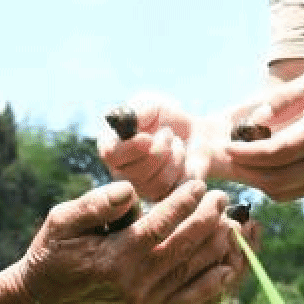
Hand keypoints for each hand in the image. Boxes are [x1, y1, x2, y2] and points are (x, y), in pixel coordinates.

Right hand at [17, 179, 248, 303]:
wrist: (45, 303)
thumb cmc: (53, 254)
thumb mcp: (61, 221)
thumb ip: (95, 204)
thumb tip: (129, 191)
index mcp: (113, 259)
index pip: (160, 226)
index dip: (183, 203)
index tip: (199, 185)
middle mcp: (134, 285)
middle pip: (184, 250)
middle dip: (208, 220)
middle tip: (222, 198)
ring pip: (193, 276)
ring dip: (217, 249)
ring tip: (231, 224)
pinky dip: (212, 288)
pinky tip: (227, 269)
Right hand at [97, 94, 227, 201]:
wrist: (193, 135)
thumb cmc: (165, 118)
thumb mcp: (151, 105)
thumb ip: (139, 109)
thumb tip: (132, 119)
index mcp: (111, 146)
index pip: (110, 154)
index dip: (130, 148)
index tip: (147, 138)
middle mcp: (120, 171)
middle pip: (135, 173)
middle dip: (160, 149)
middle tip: (167, 133)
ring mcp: (140, 188)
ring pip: (157, 182)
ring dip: (174, 156)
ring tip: (175, 143)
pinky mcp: (161, 199)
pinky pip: (173, 190)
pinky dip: (182, 169)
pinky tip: (181, 159)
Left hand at [223, 64, 303, 200]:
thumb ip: (287, 98)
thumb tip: (256, 118)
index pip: (275, 152)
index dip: (247, 154)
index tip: (227, 147)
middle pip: (274, 178)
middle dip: (246, 172)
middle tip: (228, 159)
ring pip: (284, 191)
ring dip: (259, 182)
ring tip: (243, 165)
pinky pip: (299, 192)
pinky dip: (277, 185)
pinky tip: (267, 169)